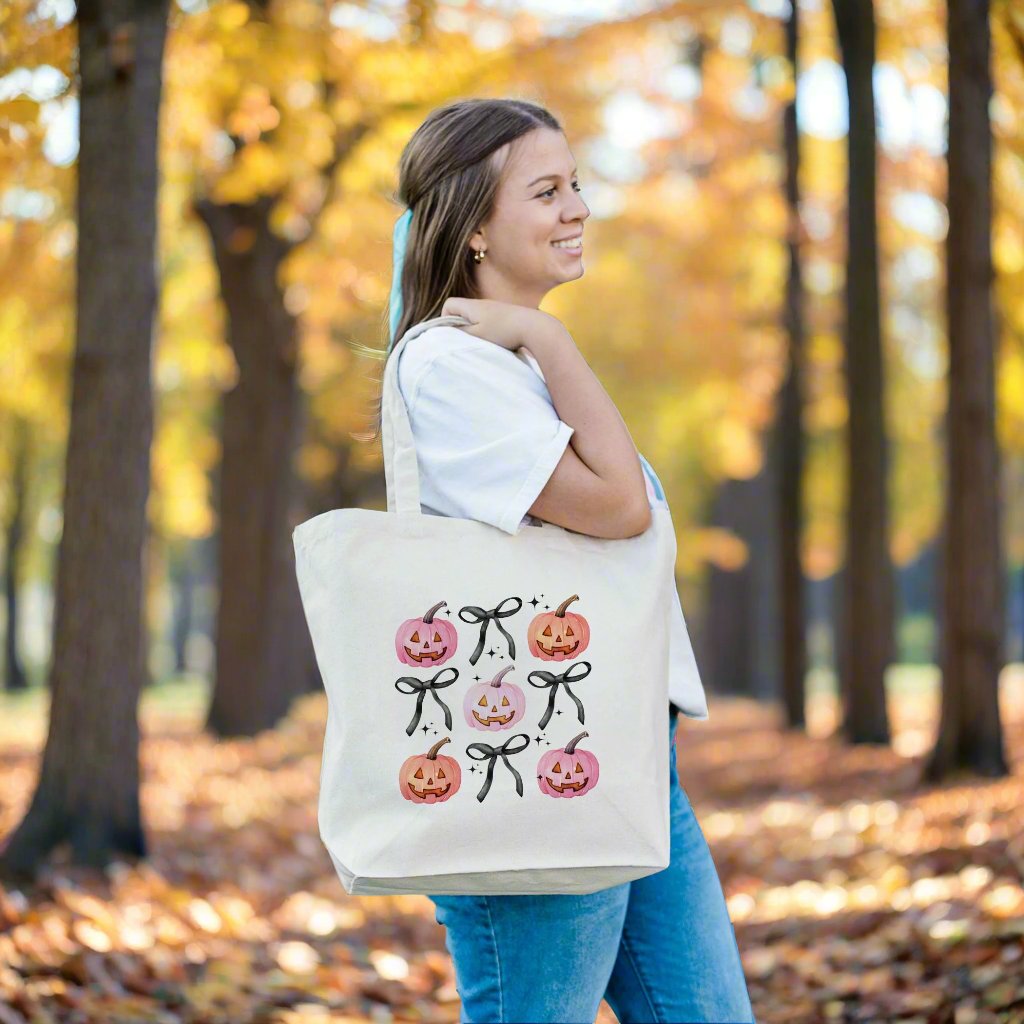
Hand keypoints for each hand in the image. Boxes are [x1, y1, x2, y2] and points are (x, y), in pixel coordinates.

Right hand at [440, 297, 558, 352]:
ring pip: (476, 318)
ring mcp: (495, 309)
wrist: (535, 327)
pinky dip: (489, 332)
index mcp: (472, 305)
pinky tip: (498, 341)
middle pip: (462, 311)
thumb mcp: (477, 335)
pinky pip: (489, 322)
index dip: (446, 319)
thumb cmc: (504, 332)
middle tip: (468, 341)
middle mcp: (483, 304)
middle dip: (461, 327)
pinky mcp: (506, 316)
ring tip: (484, 343)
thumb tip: (448, 331)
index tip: (453, 334)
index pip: (449, 304)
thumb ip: (460, 332)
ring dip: (476, 331)